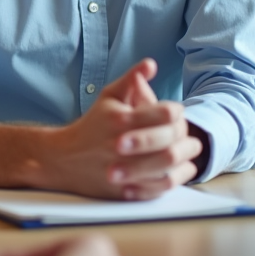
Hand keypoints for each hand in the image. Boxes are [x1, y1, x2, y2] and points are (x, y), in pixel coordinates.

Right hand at [38, 59, 201, 200]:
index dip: (176, 111)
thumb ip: (131, 80)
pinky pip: (159, 187)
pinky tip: (181, 169)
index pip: (165, 114)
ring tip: (190, 150)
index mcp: (120, 120)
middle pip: (169, 142)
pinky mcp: (126, 191)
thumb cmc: (92, 125)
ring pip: (167, 167)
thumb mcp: (108, 97)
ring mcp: (125, 171)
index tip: (177, 111)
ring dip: (185, 158)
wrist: (64, 158)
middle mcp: (122, 146)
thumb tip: (151, 64)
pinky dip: (176, 178)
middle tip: (189, 133)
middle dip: (185, 136)